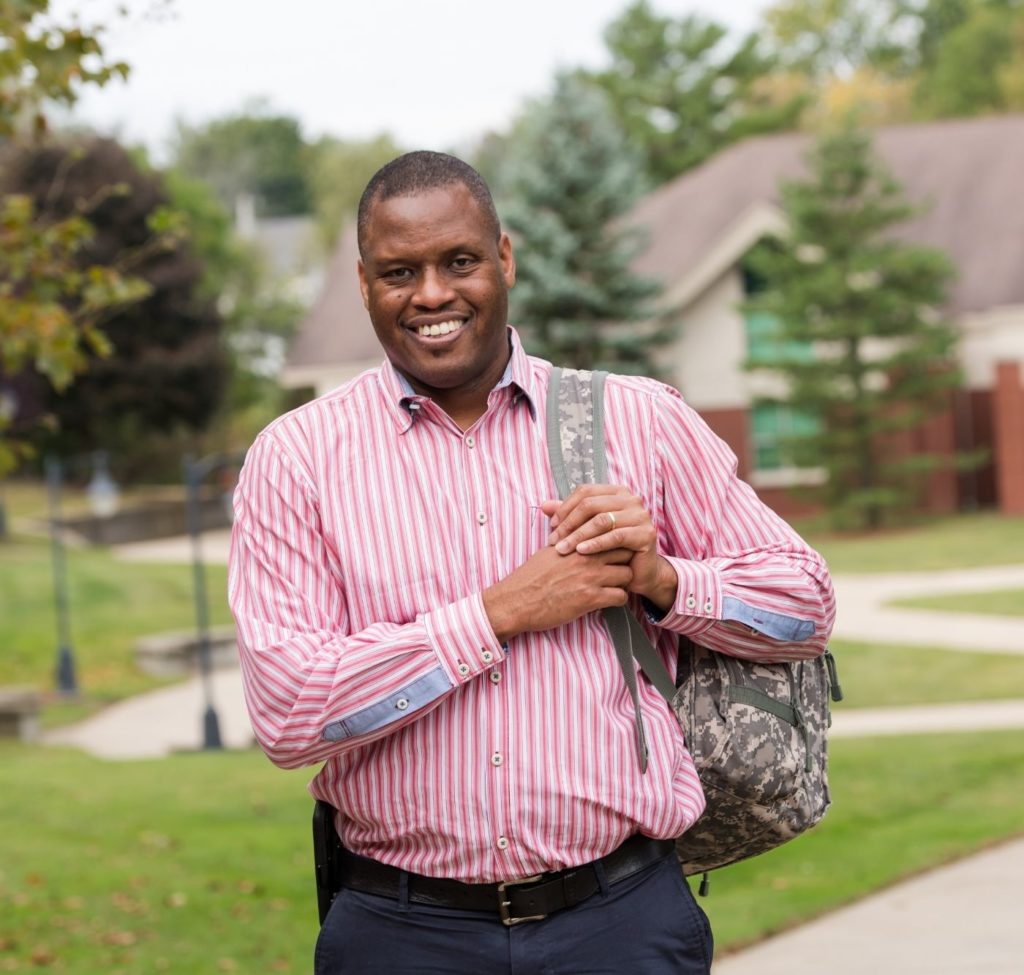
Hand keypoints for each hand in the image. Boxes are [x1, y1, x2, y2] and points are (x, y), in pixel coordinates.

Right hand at [483, 545, 633, 642]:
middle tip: (620, 567)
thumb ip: (567, 540)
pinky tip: (608, 600)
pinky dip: (618, 599)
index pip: (610, 534)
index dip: (616, 542)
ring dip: (624, 581)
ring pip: (627, 574)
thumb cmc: (530, 577)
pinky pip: (621, 596)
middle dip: (626, 559)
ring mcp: (590, 577)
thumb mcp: (548, 551)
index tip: (615, 550)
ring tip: (615, 585)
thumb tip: (577, 534)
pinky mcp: (590, 598)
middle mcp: (586, 557)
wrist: (516, 601)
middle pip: (624, 551)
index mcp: (576, 542)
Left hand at [541, 485, 676, 608]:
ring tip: (562, 549)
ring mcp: (641, 515)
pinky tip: (581, 552)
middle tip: (554, 540)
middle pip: (592, 504)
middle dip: (569, 523)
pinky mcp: (646, 534)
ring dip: (578, 535)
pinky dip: (596, 544)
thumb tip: (544, 505)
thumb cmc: (610, 550)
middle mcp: (631, 499)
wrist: (638, 573)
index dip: (565, 507)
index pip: (585, 492)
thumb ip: (569, 515)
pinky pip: (616, 536)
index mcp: (617, 492)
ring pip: (601, 520)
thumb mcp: (587, 530)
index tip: (552, 526)